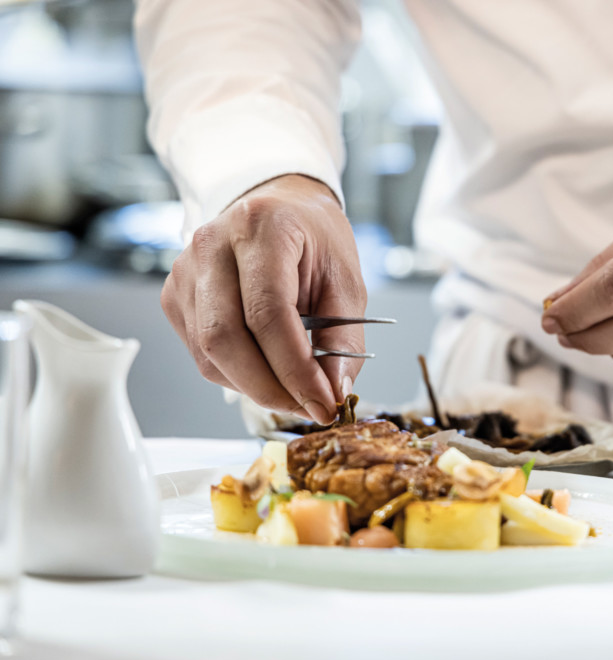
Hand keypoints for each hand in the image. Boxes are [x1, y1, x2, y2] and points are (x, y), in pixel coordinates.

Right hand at [161, 174, 366, 422]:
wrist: (279, 208)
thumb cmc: (314, 239)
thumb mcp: (346, 281)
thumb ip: (344, 338)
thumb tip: (332, 391)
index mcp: (261, 228)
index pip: (268, 313)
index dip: (295, 369)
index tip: (324, 403)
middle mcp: (211, 244)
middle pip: (225, 338)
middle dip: (270, 388)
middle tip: (308, 407)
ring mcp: (184, 270)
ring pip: (210, 354)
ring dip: (254, 386)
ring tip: (294, 390)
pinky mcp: (174, 295)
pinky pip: (201, 354)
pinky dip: (236, 374)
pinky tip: (267, 369)